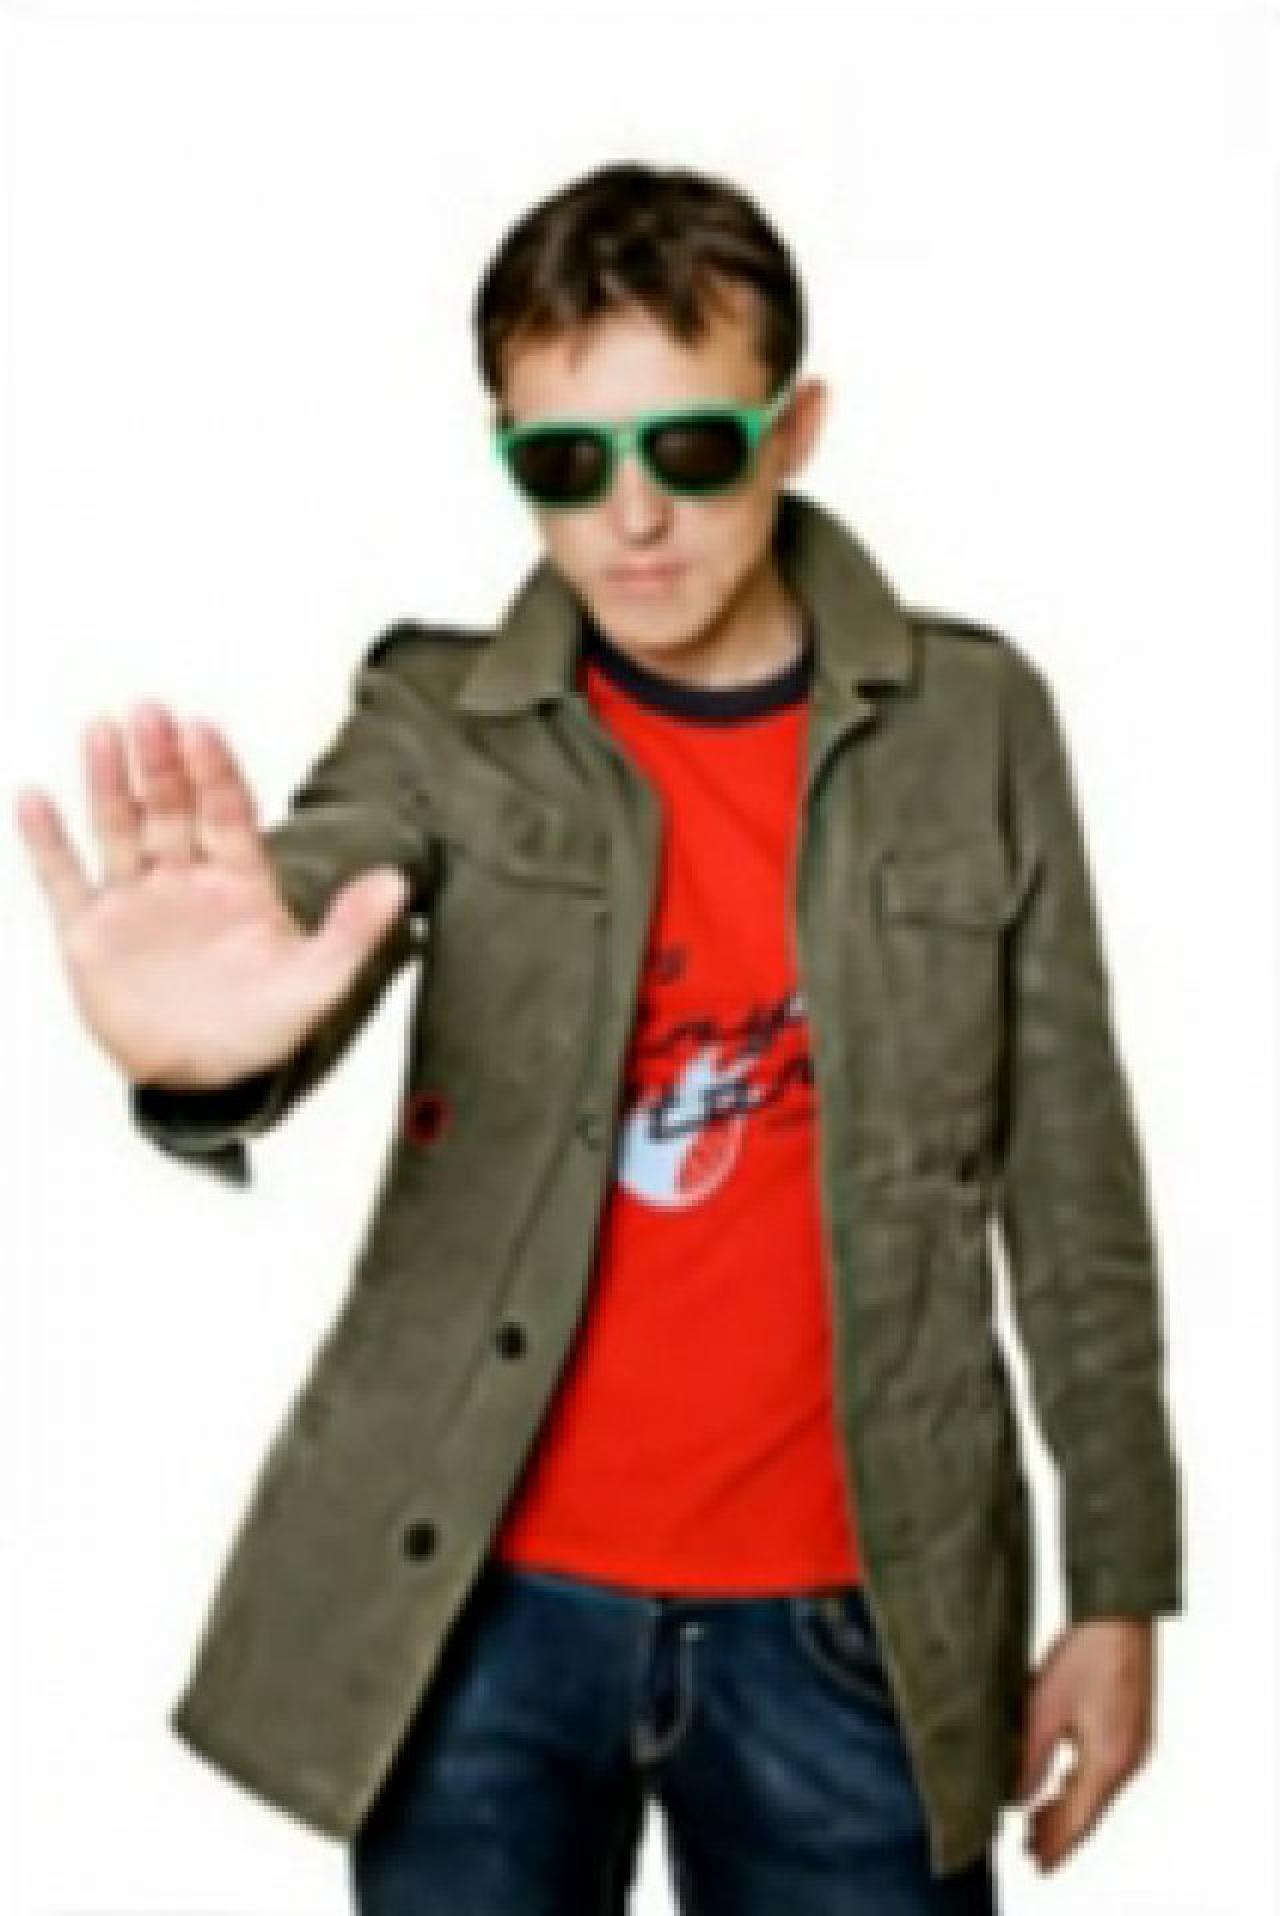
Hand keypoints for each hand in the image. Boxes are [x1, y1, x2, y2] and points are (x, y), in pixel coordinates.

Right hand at [12, 701, 410, 1087]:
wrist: (205, 1083)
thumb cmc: (262, 1031)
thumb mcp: (317, 983)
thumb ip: (352, 932)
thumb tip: (396, 884)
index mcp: (241, 882)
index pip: (228, 812)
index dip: (215, 771)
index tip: (202, 728)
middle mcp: (187, 879)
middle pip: (171, 808)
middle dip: (161, 761)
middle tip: (150, 713)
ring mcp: (136, 902)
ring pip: (119, 828)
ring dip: (108, 781)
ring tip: (101, 731)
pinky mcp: (91, 933)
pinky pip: (64, 878)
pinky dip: (47, 840)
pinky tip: (35, 797)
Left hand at [1014, 1616, 1156, 1872]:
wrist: (1121, 1614)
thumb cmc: (1085, 1652)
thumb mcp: (1045, 1707)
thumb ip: (1031, 1757)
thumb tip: (1017, 1797)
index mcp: (1108, 1760)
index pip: (1079, 1820)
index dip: (1057, 1844)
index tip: (1036, 1862)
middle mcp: (1128, 1761)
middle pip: (1090, 1811)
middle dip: (1059, 1832)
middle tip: (1029, 1850)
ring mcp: (1135, 1746)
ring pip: (1097, 1792)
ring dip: (1069, 1809)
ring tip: (1037, 1824)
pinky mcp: (1132, 1730)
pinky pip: (1105, 1773)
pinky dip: (1081, 1786)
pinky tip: (1062, 1785)